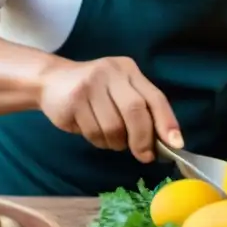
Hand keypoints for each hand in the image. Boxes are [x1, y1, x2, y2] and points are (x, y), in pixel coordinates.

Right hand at [35, 55, 182, 162]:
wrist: (51, 81)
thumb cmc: (94, 91)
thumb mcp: (120, 90)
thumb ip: (141, 109)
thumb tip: (166, 142)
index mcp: (128, 70)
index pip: (155, 97)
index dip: (167, 123)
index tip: (175, 145)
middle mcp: (111, 73)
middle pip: (135, 111)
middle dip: (142, 139)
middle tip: (144, 156)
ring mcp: (90, 85)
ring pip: (113, 127)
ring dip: (115, 142)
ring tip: (110, 137)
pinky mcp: (72, 101)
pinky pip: (93, 132)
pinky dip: (98, 140)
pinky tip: (92, 130)